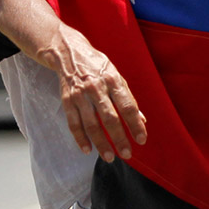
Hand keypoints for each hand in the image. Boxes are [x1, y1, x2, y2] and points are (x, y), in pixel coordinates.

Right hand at [0, 0, 147, 161]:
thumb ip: (128, 98)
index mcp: (113, 79)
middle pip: (110, 118)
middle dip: (119, 138)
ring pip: (91, 124)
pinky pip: (73, 122)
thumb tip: (142, 120)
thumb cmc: (97, 65)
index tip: (141, 139)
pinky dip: (80, 138)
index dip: (135, 124)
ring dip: (101, 143)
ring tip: (109, 157)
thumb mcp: (116, 75)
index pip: (127, 106)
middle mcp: (96, 86)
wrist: (68, 51)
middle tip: (127, 153)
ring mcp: (80, 94)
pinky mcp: (67, 99)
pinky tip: (87, 149)